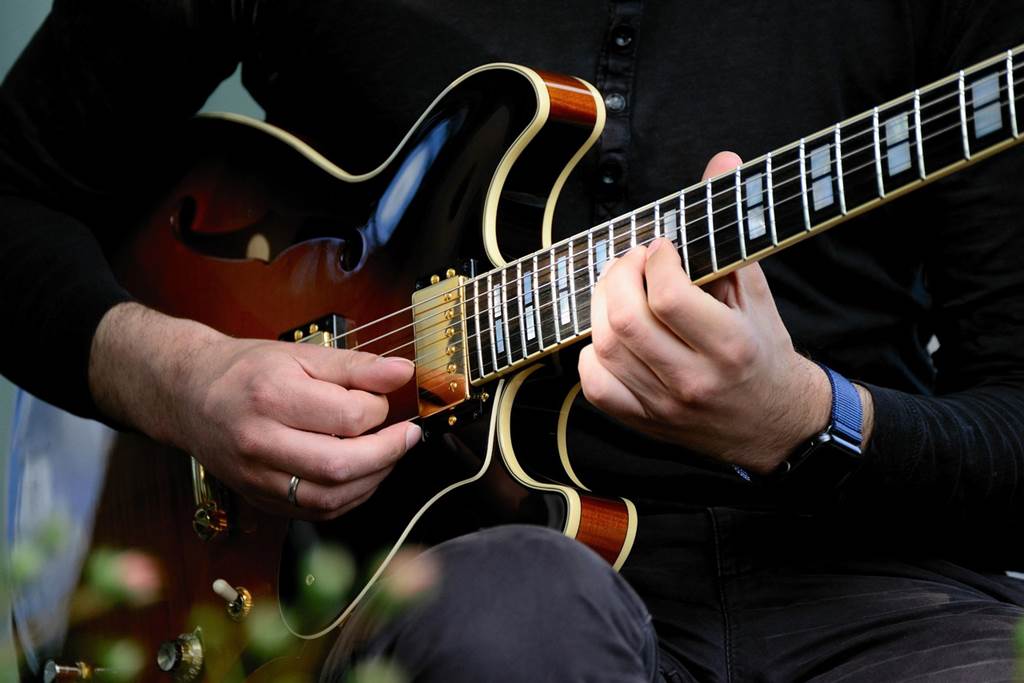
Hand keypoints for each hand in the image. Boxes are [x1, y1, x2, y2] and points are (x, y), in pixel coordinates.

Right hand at [90, 303, 420, 518]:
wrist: (189, 395)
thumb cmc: (246, 370)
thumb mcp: (301, 354)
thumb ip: (356, 366)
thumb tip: (403, 372)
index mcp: (272, 396)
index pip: (348, 416)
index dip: (380, 409)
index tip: (384, 400)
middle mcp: (261, 442)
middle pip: (342, 465)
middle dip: (388, 453)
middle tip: (407, 436)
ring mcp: (258, 477)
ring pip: (332, 497)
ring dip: (374, 479)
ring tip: (387, 454)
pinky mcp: (261, 498)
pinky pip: (317, 511)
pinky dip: (350, 497)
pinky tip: (362, 475)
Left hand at [578, 152, 866, 473]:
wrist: (775, 426)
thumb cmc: (764, 354)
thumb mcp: (758, 292)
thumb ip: (731, 231)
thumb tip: (722, 161)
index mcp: (730, 345)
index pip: (668, 295)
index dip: (654, 259)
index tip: (662, 248)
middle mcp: (693, 380)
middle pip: (625, 321)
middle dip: (618, 276)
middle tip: (632, 263)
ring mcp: (664, 405)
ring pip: (605, 348)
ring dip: (602, 307)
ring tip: (621, 290)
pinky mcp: (643, 421)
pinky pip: (596, 387)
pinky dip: (593, 354)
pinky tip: (611, 336)